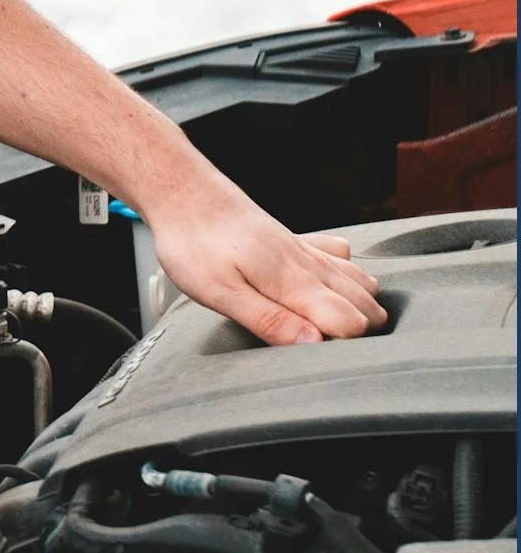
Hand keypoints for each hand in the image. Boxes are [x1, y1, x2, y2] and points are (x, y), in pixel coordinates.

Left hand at [142, 174, 387, 344]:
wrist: (186, 196)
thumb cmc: (195, 245)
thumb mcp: (221, 293)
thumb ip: (269, 320)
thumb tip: (313, 344)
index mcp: (295, 282)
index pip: (352, 323)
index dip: (342, 346)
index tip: (314, 356)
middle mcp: (311, 265)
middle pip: (367, 306)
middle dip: (358, 332)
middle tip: (320, 346)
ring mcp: (307, 251)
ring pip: (361, 282)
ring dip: (359, 307)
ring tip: (328, 326)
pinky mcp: (298, 242)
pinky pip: (342, 259)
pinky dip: (348, 276)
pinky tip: (327, 287)